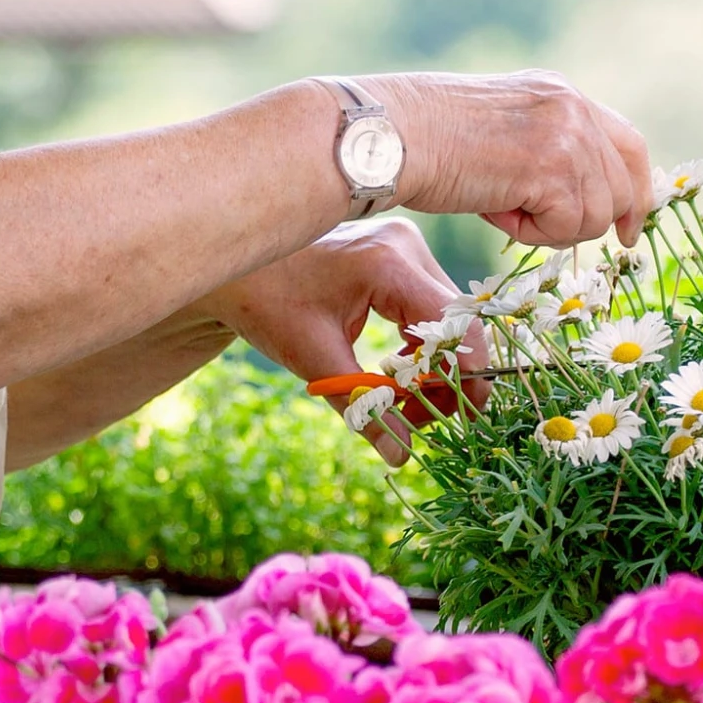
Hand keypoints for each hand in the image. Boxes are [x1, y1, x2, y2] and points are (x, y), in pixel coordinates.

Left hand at [200, 219, 481, 462]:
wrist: (237, 270)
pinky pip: (428, 310)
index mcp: (388, 263)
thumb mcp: (314, 360)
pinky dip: (419, 348)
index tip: (462, 417)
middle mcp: (406, 246)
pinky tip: (396, 377)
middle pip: (455, 322)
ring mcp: (405, 247)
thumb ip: (363, 407)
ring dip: (433, 367)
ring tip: (405, 405)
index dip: (465, 373)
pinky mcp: (398, 256)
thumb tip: (401, 456)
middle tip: (424, 420)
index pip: (453, 322)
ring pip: (445, 320)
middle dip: (446, 377)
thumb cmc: (266, 305)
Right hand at [372, 70, 652, 248]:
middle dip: (593, 222)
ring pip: (595, 215)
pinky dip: (530, 234)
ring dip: (549, 229)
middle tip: (545, 231)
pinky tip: (494, 210)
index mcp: (560, 93)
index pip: (628, 143)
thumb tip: (578, 203)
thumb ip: (545, 152)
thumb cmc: (424, 142)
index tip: (628, 227)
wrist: (392, 136)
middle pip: (622, 186)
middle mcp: (572, 106)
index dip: (635, 190)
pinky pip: (567, 228)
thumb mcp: (501, 132)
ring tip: (500, 206)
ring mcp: (567, 135)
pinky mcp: (553, 167)